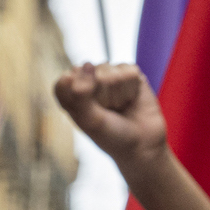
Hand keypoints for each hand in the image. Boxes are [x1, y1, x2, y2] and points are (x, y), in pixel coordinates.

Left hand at [53, 63, 167, 169]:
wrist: (143, 146)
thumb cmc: (112, 136)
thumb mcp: (90, 121)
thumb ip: (80, 93)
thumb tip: (88, 64)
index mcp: (70, 91)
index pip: (66, 80)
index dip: (80, 99)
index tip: (90, 117)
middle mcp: (88, 78)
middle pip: (90, 74)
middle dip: (102, 98)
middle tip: (109, 113)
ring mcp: (109, 74)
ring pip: (110, 73)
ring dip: (118, 95)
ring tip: (120, 107)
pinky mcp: (129, 72)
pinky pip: (129, 72)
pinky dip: (131, 90)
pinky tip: (132, 99)